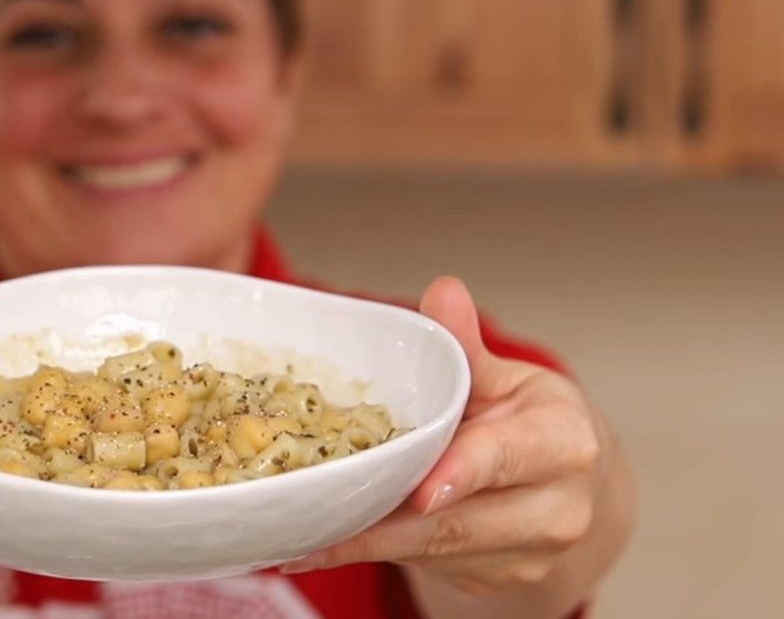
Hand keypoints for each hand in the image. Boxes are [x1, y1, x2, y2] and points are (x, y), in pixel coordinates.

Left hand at [283, 277, 603, 593]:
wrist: (570, 486)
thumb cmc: (530, 421)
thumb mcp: (507, 376)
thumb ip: (466, 343)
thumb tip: (442, 292)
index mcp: (564, 444)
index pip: (506, 458)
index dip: (460, 474)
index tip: (417, 491)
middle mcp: (556, 510)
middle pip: (459, 521)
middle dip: (385, 524)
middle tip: (317, 516)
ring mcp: (526, 557)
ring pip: (435, 551)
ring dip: (366, 543)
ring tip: (302, 534)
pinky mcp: (493, 580)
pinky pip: (426, 567)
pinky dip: (376, 553)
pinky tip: (324, 542)